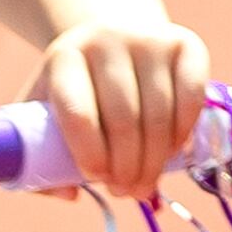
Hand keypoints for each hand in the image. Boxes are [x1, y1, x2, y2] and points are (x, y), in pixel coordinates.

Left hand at [35, 20, 210, 205]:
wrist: (113, 40)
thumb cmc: (76, 89)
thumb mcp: (44, 111)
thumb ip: (40, 156)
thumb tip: (69, 192)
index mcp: (63, 58)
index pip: (77, 112)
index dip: (90, 154)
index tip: (95, 178)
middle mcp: (105, 40)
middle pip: (123, 118)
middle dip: (126, 167)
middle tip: (123, 191)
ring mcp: (149, 39)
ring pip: (158, 114)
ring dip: (154, 161)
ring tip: (143, 185)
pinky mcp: (185, 44)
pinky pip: (192, 98)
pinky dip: (183, 134)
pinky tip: (171, 153)